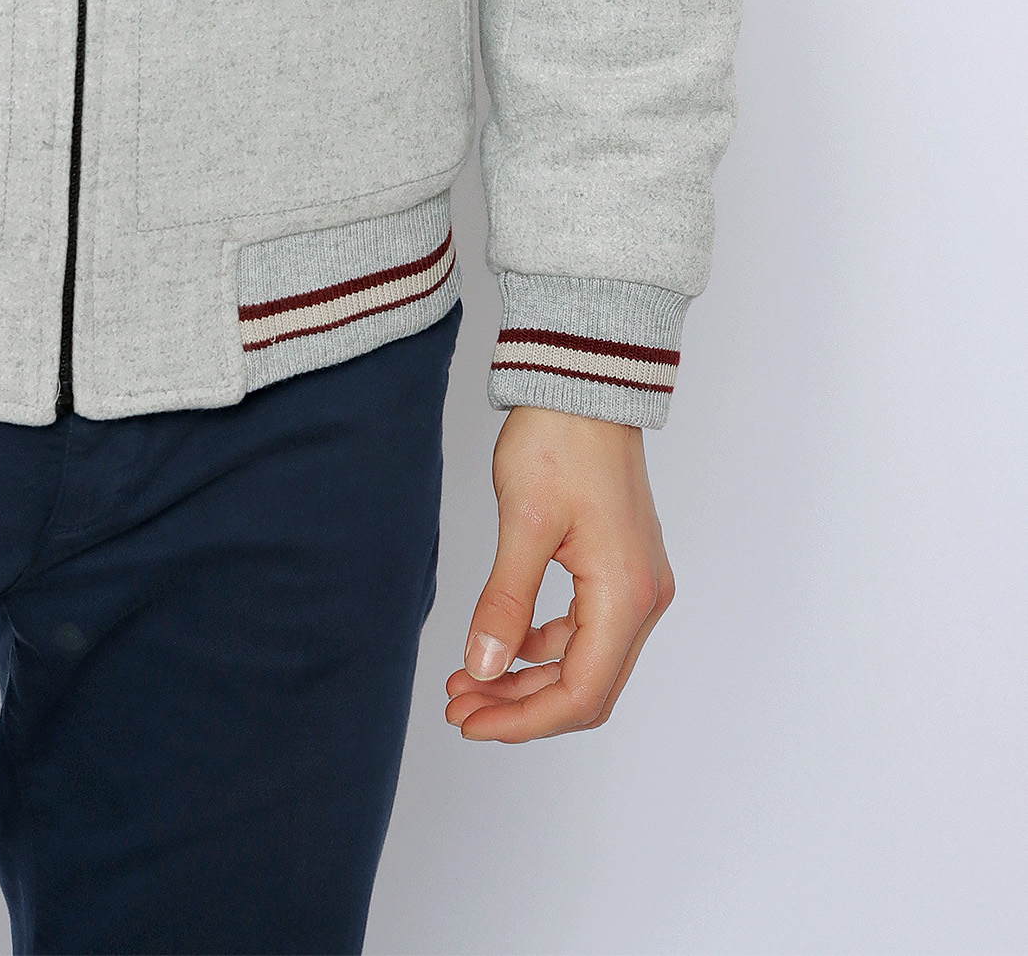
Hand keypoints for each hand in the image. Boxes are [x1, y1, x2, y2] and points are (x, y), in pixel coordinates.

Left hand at [445, 405, 673, 740]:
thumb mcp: (523, 523)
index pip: (580, 694)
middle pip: (586, 688)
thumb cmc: (559, 440)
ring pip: (585, 663)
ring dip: (528, 679)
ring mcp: (637, 585)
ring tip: (468, 680)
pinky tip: (502, 643)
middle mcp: (644, 599)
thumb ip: (505, 603)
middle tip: (459, 706)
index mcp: (626, 596)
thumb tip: (483, 669)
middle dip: (521, 706)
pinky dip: (543, 647)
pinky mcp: (622, 569)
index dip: (523, 719)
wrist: (583, 381)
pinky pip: (586, 631)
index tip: (470, 721)